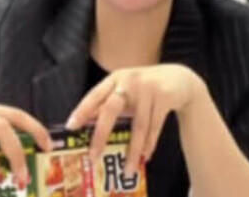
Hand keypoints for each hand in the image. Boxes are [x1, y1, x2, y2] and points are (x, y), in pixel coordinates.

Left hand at [65, 65, 204, 175]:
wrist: (178, 78)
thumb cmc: (144, 88)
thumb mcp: (125, 90)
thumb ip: (109, 104)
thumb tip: (87, 125)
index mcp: (115, 78)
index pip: (94, 95)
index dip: (82, 110)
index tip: (71, 127)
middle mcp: (129, 81)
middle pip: (111, 110)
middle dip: (101, 135)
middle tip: (93, 157)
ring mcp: (147, 88)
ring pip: (138, 125)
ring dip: (132, 150)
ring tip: (127, 170)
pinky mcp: (164, 97)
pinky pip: (154, 126)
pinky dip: (149, 144)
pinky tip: (144, 157)